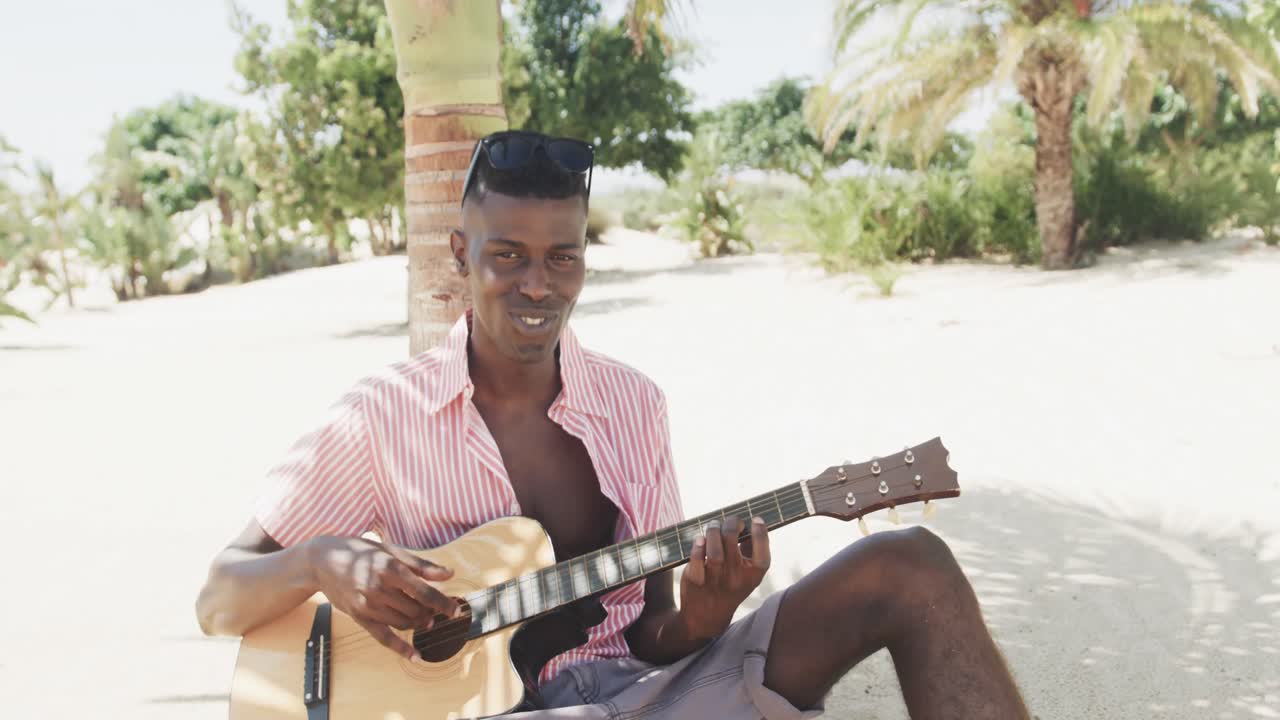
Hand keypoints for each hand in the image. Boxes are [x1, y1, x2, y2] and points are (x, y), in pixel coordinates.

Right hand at [305, 536, 457, 660]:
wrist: (323, 562)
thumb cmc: (361, 551)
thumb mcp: (391, 551)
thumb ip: (422, 565)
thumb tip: (449, 574)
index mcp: (390, 568)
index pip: (424, 592)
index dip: (444, 603)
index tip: (457, 610)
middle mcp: (379, 588)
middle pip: (416, 610)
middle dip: (431, 612)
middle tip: (438, 610)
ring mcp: (368, 605)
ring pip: (403, 622)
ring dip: (419, 624)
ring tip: (427, 620)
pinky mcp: (360, 617)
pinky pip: (383, 637)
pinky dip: (401, 648)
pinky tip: (416, 656)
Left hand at [679, 515, 770, 641]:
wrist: (706, 617)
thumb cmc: (730, 585)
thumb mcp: (747, 573)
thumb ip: (751, 549)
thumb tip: (753, 522)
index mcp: (752, 577)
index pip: (762, 556)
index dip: (761, 535)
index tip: (756, 520)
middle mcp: (735, 580)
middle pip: (732, 542)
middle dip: (730, 524)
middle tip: (729, 522)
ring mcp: (714, 581)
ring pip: (714, 551)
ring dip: (713, 531)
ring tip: (713, 526)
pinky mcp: (695, 581)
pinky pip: (696, 561)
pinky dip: (697, 547)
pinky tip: (700, 540)